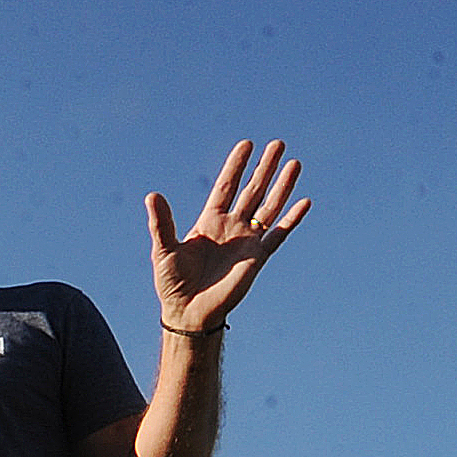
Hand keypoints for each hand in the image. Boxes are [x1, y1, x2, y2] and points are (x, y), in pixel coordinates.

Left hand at [145, 140, 309, 332]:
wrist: (187, 312)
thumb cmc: (172, 282)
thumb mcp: (163, 249)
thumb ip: (161, 223)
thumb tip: (152, 195)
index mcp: (209, 222)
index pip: (226, 187)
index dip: (236, 166)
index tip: (247, 144)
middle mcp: (231, 227)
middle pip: (252, 190)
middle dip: (264, 168)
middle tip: (278, 143)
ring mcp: (246, 241)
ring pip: (269, 207)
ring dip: (282, 186)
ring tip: (295, 162)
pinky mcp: (257, 258)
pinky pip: (278, 234)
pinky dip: (291, 219)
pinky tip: (305, 202)